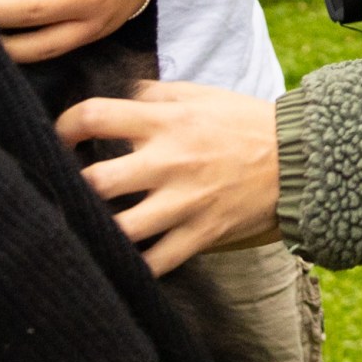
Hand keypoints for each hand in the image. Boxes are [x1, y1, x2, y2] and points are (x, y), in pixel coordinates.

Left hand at [57, 81, 283, 273]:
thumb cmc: (246, 123)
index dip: (64, 127)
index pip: (94, 116)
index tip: (61, 139)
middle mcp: (168, 162)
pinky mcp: (200, 234)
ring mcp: (183, 203)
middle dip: (72, 188)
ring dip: (98, 230)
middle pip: (96, 182)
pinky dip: (134, 266)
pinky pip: (155, 263)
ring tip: (89, 227)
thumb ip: (155, 95)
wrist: (300, 160)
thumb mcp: (201, 95)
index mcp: (165, 122)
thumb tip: (119, 97)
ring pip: (120, 230)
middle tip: (68, 191)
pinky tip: (122, 260)